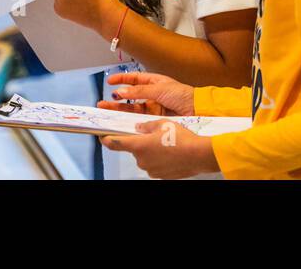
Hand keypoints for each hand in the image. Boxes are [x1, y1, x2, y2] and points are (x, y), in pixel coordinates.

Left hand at [102, 121, 217, 179]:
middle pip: (134, 149)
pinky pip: (155, 164)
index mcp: (138, 145)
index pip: (115, 143)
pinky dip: (159, 158)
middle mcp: (141, 160)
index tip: (103, 136)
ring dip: (151, 150)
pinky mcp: (160, 175)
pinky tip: (170, 152)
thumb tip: (139, 127)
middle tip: (153, 134)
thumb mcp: (162, 123)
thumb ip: (147, 126)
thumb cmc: (181, 138)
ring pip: (145, 157)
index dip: (106, 139)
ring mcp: (150, 169)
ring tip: (166, 143)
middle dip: (140, 142)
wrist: (198, 155)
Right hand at [103, 71, 194, 115]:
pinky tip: (120, 119)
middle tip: (103, 102)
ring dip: (119, 109)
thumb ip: (139, 92)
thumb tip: (122, 91)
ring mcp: (153, 107)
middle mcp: (152, 94)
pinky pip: (139, 119)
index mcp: (154, 82)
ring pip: (132, 108)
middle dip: (116, 99)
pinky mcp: (155, 119)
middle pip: (131, 96)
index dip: (122, 79)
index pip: (135, 79)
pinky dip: (129, 119)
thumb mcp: (160, 89)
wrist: (197, 109)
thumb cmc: (183, 95)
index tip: (110, 81)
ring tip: (106, 110)